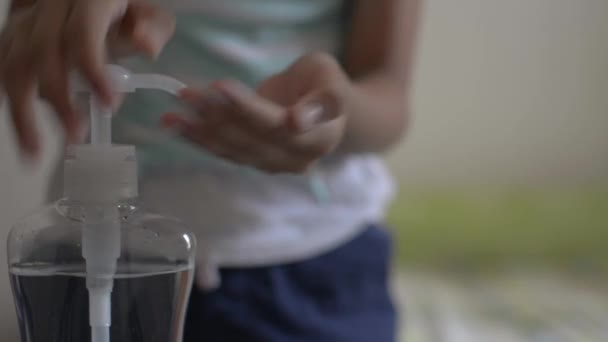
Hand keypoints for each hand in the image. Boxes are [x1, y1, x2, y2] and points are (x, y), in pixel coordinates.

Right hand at [0, 0, 174, 155]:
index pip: (81, 33)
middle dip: (58, 98)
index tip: (109, 104)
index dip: (92, 70)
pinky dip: (11, 100)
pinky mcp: (14, 34)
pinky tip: (24, 131)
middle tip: (76, 134)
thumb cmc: (124, 7)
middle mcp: (50, 7)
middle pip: (41, 51)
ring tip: (34, 150)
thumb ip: (153, 28)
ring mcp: (27, 20)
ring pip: (13, 63)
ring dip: (22, 110)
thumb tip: (147, 46)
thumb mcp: (150, 12)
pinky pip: (4, 66)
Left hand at [162, 53, 350, 173]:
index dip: (247, 107)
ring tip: (172, 113)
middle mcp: (295, 160)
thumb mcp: (330, 78)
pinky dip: (198, 139)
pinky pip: (223, 151)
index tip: (219, 86)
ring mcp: (272, 164)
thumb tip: (298, 122)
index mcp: (319, 140)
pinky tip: (174, 126)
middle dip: (214, 115)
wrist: (316, 103)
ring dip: (200, 130)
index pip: (276, 124)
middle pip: (249, 138)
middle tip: (186, 93)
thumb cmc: (323, 83)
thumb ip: (324, 100)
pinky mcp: (252, 161)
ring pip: (232, 147)